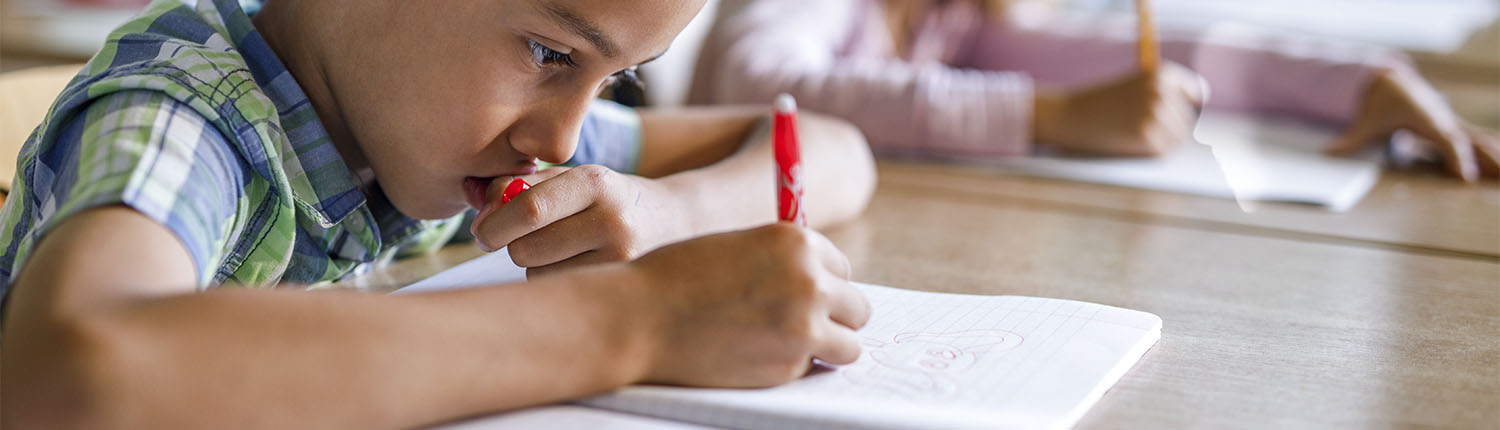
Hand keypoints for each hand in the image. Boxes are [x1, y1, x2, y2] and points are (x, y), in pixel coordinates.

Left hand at [470, 164, 692, 276]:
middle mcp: (611, 219)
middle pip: (527, 248)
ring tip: (557, 246)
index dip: (494, 224)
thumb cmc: (602, 197)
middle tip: (513, 239)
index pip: (530, 209)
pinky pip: (557, 287)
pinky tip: (573, 261)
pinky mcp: (617, 283)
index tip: (481, 231)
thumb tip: (476, 208)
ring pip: (538, 273)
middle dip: (510, 245)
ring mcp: (619, 257)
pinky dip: (552, 276)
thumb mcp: (568, 179)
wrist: (669, 219)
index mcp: (594, 181)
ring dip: (533, 263)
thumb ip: (519, 185)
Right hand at [621, 224, 870, 387]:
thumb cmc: (678, 276)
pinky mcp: (788, 367)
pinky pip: (810, 369)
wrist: (640, 317)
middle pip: (857, 307)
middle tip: (799, 322)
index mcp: (798, 242)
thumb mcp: (739, 246)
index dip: (820, 282)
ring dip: (826, 346)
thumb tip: (823, 283)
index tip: (794, 293)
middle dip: (833, 316)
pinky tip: (756, 353)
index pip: (842, 269)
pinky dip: (792, 366)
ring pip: (850, 345)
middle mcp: (811, 282)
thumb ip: (783, 262)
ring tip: (789, 343)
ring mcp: (804, 328)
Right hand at [1033, 62, 1206, 155]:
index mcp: (1163, 73)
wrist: (1069, 114)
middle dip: (1169, 128)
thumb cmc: (1102, 102)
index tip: (1173, 115)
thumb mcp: (1136, 85)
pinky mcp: (1146, 134)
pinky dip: (1149, 151)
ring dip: (1161, 141)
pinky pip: (1162, 151)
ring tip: (1132, 133)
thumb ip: (1166, 91)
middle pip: (1186, 120)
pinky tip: (1128, 141)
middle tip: (1137, 126)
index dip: (1184, 107)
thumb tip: (1203, 105)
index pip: (1196, 94)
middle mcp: (1163, 90)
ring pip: (1178, 138)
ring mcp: (1155, 112)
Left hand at [1326, 68, 1499, 181]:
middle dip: (1488, 158)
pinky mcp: (1453, 126)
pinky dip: (1492, 149)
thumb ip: (1351, 139)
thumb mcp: (1366, 121)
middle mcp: (1444, 121)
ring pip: (1479, 140)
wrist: (1390, 80)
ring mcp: (1451, 122)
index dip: (1457, 158)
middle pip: (1472, 141)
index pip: (1447, 142)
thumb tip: (1328, 153)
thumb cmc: (1380, 103)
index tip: (1466, 176)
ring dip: (1496, 155)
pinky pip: (1477, 139)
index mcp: (1426, 120)